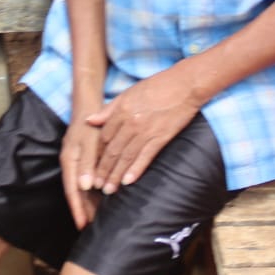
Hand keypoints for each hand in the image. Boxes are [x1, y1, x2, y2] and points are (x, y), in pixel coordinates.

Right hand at [60, 117, 105, 229]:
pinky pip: (85, 180)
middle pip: (75, 192)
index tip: (81, 225)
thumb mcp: (90, 142)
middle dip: (82, 210)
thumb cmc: (90, 124)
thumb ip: (88, 163)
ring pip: (80, 188)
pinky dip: (91, 193)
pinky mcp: (83, 160)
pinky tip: (99, 200)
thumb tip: (85, 187)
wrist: (88, 107)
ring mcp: (76, 163)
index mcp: (69, 161)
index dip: (77, 209)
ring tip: (95, 219)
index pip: (72, 191)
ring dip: (87, 203)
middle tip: (90, 228)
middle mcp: (71, 165)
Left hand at [85, 69, 200, 194]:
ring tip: (109, 190)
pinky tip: (128, 181)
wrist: (185, 85)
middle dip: (103, 170)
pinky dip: (136, 170)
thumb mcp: (128, 93)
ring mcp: (146, 131)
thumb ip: (108, 109)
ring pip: (126, 157)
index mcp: (121, 110)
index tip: (92, 166)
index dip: (96, 154)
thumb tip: (89, 120)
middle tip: (96, 185)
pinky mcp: (161, 137)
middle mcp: (130, 122)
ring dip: (116, 175)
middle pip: (112, 150)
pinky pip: (146, 156)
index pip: (103, 137)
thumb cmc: (157, 86)